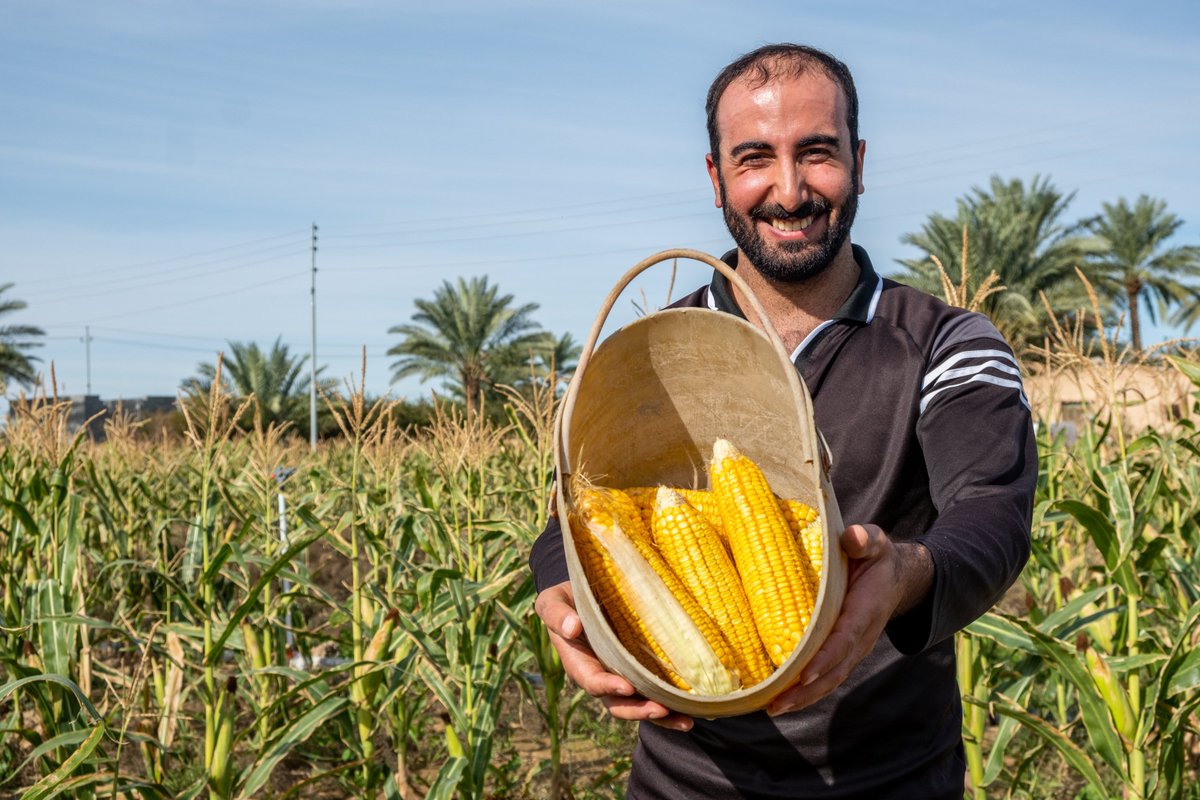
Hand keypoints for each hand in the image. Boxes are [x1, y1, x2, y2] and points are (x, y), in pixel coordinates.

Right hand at [534, 580, 693, 730]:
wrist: (585, 594)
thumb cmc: (567, 598)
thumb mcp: (553, 601)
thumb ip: (557, 614)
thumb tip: (572, 628)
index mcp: (579, 662)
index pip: (592, 681)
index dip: (608, 686)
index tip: (627, 686)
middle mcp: (600, 676)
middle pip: (617, 703)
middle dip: (638, 710)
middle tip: (660, 710)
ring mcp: (620, 677)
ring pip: (638, 705)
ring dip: (661, 717)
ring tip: (685, 721)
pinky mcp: (638, 673)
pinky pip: (652, 694)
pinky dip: (670, 708)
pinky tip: (691, 712)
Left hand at [766, 524, 932, 715]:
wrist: (895, 578)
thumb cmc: (876, 557)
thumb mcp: (874, 542)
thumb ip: (864, 540)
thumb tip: (850, 538)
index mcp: (865, 610)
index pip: (845, 638)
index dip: (826, 658)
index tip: (805, 674)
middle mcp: (860, 636)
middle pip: (834, 670)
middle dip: (807, 690)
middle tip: (777, 704)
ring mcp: (852, 649)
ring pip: (829, 680)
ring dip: (803, 697)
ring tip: (773, 708)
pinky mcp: (842, 653)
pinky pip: (825, 677)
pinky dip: (805, 691)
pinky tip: (781, 699)